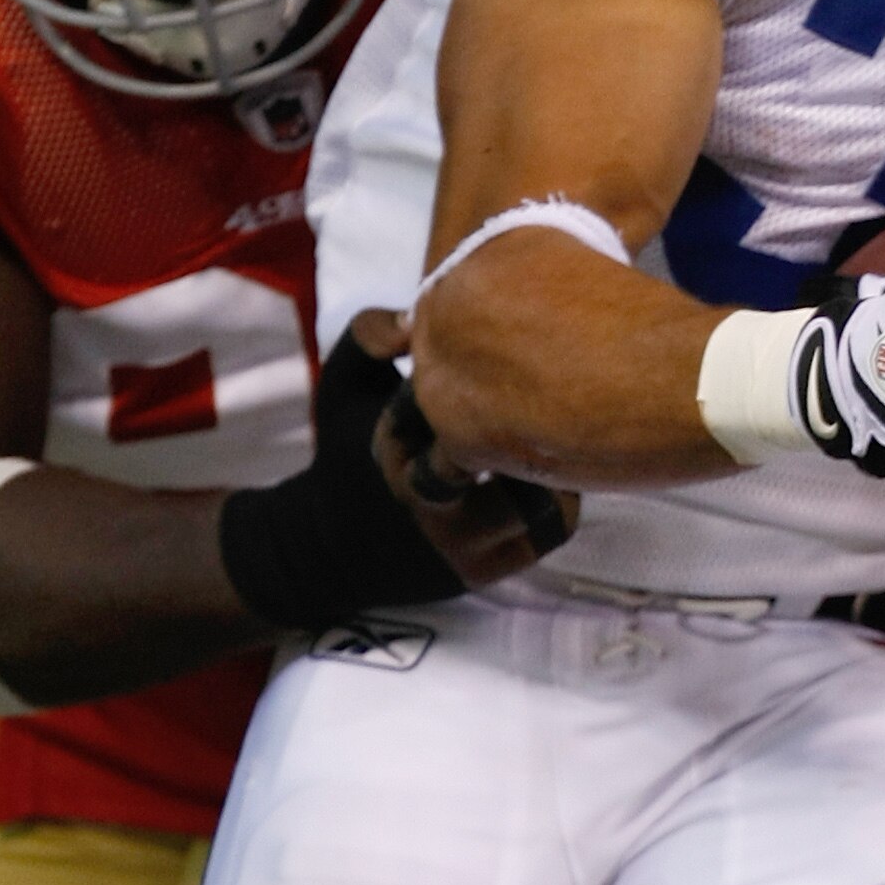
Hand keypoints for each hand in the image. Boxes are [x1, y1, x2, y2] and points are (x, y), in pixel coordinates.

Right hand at [217, 313, 574, 630]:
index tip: (511, 361)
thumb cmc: (345, 450)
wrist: (325, 546)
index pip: (480, 398)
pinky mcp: (479, 573)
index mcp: (400, 444)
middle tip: (550, 396)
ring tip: (548, 440)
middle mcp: (429, 501)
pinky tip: (538, 478)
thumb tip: (422, 311)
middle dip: (541, 421)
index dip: (507, 375)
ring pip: (552, 497)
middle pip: (528, 453)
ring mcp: (457, 545)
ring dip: (559, 464)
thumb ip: (370, 333)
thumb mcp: (343, 382)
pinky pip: (551, 530)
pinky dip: (558, 499)